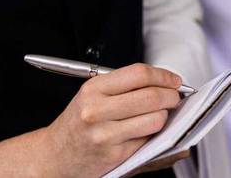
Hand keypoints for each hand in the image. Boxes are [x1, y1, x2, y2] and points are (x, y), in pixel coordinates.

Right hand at [42, 63, 184, 176]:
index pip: (139, 74)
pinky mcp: (114, 155)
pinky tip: (148, 132)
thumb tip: (166, 83)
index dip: (163, 75)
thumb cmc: (78, 122)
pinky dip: (154, 136)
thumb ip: (125, 86)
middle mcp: (96, 110)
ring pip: (154, 120)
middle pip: (151, 96)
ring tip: (161, 115)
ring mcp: (105, 135)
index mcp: (93, 89)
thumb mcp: (92, 95)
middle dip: (171, 96)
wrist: (55, 155)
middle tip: (175, 98)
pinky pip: (147, 141)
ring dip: (165, 117)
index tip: (174, 80)